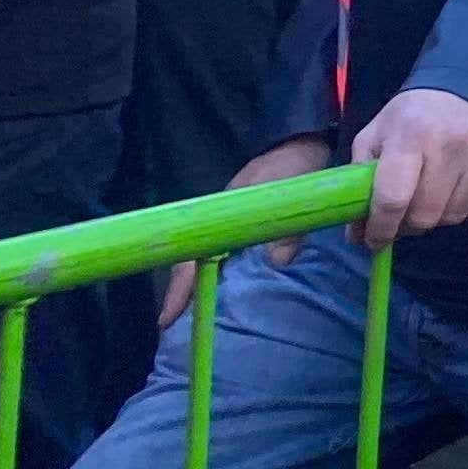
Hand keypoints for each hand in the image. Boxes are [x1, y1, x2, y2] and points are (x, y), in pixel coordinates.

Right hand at [159, 136, 337, 326]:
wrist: (301, 142)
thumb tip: (278, 261)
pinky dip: (213, 272)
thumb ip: (287, 227)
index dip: (180, 289)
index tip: (166, 320)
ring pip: (201, 258)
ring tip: (185, 316)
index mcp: (220, 214)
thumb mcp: (291, 194)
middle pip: (189, 262)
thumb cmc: (292, 167)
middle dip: (179, 293)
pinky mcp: (241, 222)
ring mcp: (226, 221)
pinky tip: (215, 289)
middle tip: (169, 326)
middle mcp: (216, 220)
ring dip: (193, 285)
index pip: (192, 258)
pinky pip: (219, 253)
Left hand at [353, 89, 467, 248]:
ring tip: (431, 197)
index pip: (393, 198)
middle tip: (403, 216)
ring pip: (454, 216)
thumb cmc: (415, 116)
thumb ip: (360, 181)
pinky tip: (457, 189)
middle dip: (408, 225)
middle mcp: (451, 144)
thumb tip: (357, 233)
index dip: (380, 229)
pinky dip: (464, 208)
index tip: (373, 240)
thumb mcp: (376, 135)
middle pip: (425, 215)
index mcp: (411, 135)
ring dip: (437, 217)